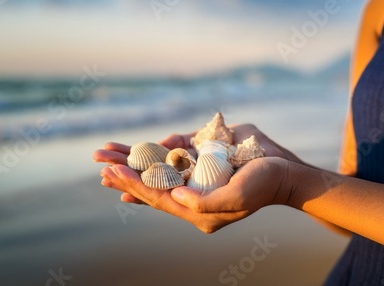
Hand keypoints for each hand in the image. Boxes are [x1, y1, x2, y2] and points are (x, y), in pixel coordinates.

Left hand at [99, 156, 290, 232]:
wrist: (284, 171)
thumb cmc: (265, 184)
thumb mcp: (239, 196)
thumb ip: (206, 202)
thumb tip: (174, 196)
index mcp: (197, 209)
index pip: (158, 197)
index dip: (134, 184)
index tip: (111, 172)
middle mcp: (191, 194)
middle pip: (151, 185)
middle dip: (124, 174)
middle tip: (99, 162)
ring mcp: (195, 178)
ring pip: (156, 171)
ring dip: (131, 162)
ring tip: (105, 156)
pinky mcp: (200, 161)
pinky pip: (171, 159)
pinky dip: (151, 156)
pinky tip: (134, 155)